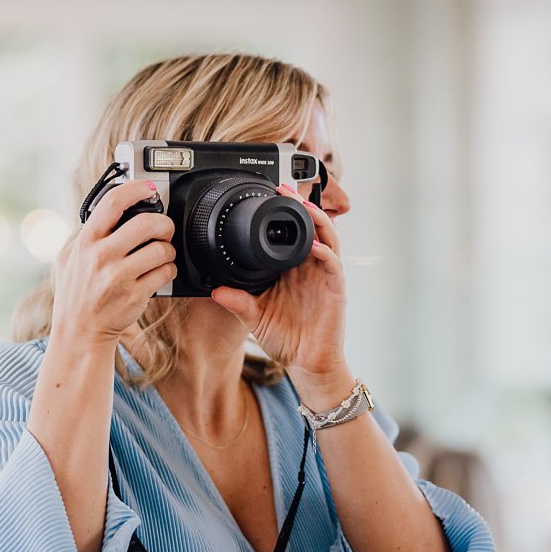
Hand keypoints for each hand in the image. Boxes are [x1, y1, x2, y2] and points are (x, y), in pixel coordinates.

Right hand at [51, 180, 176, 348]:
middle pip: (146, 223)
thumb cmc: (76, 294)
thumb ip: (86, 234)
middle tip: (164, 229)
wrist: (79, 333)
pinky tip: (159, 273)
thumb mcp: (68, 258)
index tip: (149, 188)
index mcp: (85, 242)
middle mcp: (100, 257)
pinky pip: (165, 272)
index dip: (136, 188)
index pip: (113, 202)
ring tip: (161, 255)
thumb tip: (109, 210)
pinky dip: (168, 270)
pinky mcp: (135, 295)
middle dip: (164, 223)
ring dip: (168, 250)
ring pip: (161, 249)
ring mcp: (118, 277)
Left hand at [211, 185, 349, 386]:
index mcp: (291, 270)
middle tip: (283, 188)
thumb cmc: (286, 339)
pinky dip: (325, 253)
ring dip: (316, 220)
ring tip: (302, 205)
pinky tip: (314, 246)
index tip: (268, 196)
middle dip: (299, 206)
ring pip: (326, 239)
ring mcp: (324, 276)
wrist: (307, 363)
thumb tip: (214, 290)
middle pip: (310, 228)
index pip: (290, 235)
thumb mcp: (254, 317)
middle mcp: (310, 268)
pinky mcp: (336, 289)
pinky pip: (333, 265)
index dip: (282, 214)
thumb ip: (237, 302)